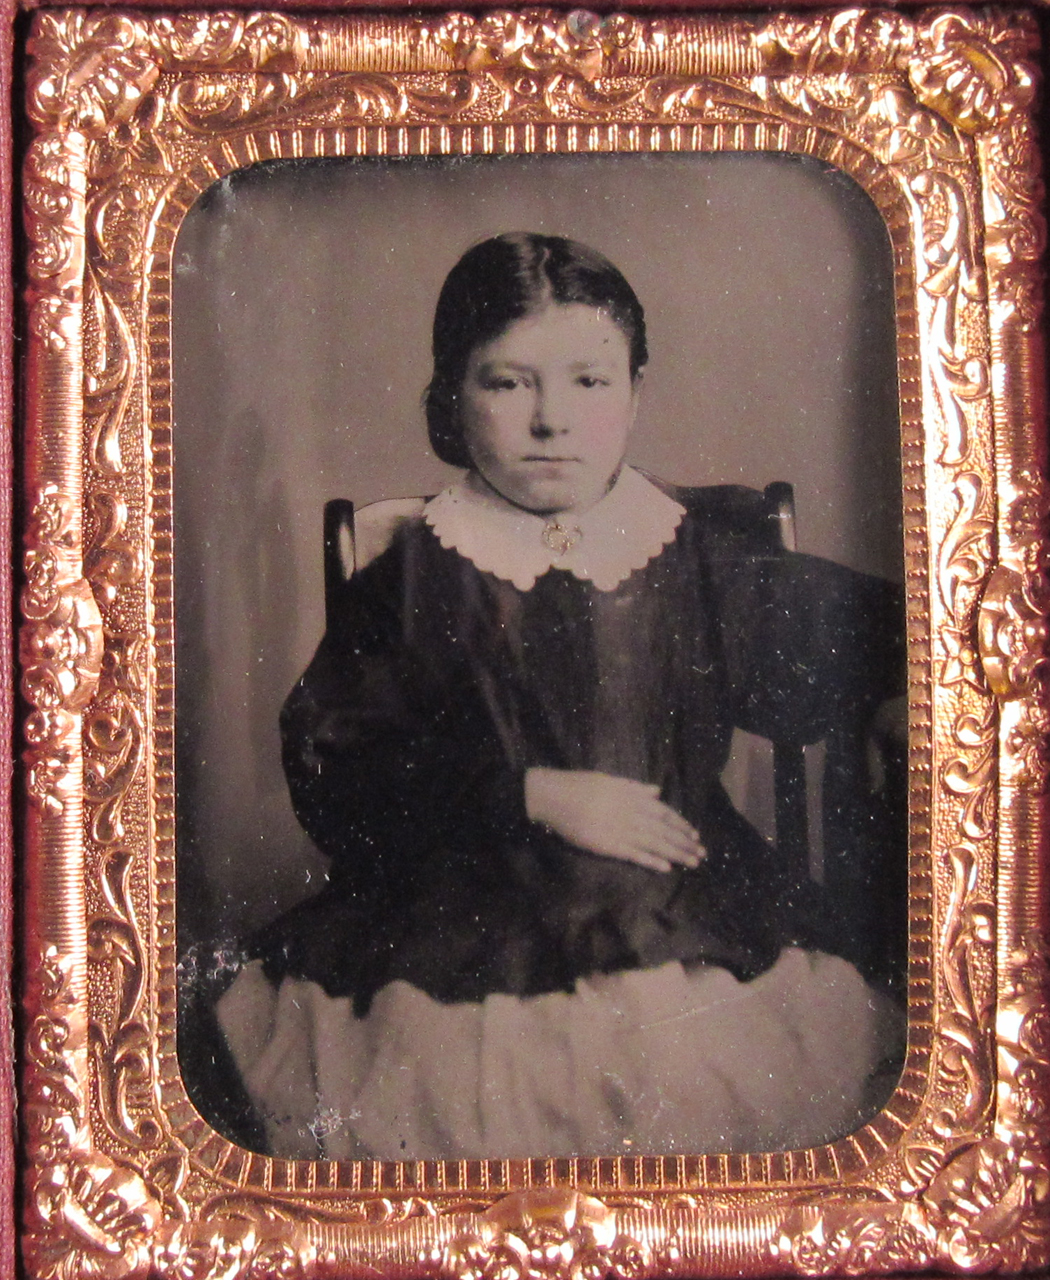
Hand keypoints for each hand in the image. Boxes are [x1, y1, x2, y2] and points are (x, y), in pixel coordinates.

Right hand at [524, 768, 705, 873]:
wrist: (556, 797)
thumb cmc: (581, 785)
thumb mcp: (611, 780)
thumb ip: (635, 787)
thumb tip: (657, 791)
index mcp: (634, 798)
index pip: (665, 813)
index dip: (681, 825)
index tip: (694, 835)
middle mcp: (633, 814)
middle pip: (664, 831)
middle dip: (684, 843)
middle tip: (702, 854)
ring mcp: (621, 831)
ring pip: (655, 844)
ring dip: (675, 854)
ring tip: (692, 863)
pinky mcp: (609, 846)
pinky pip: (634, 855)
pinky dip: (651, 861)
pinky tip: (666, 868)